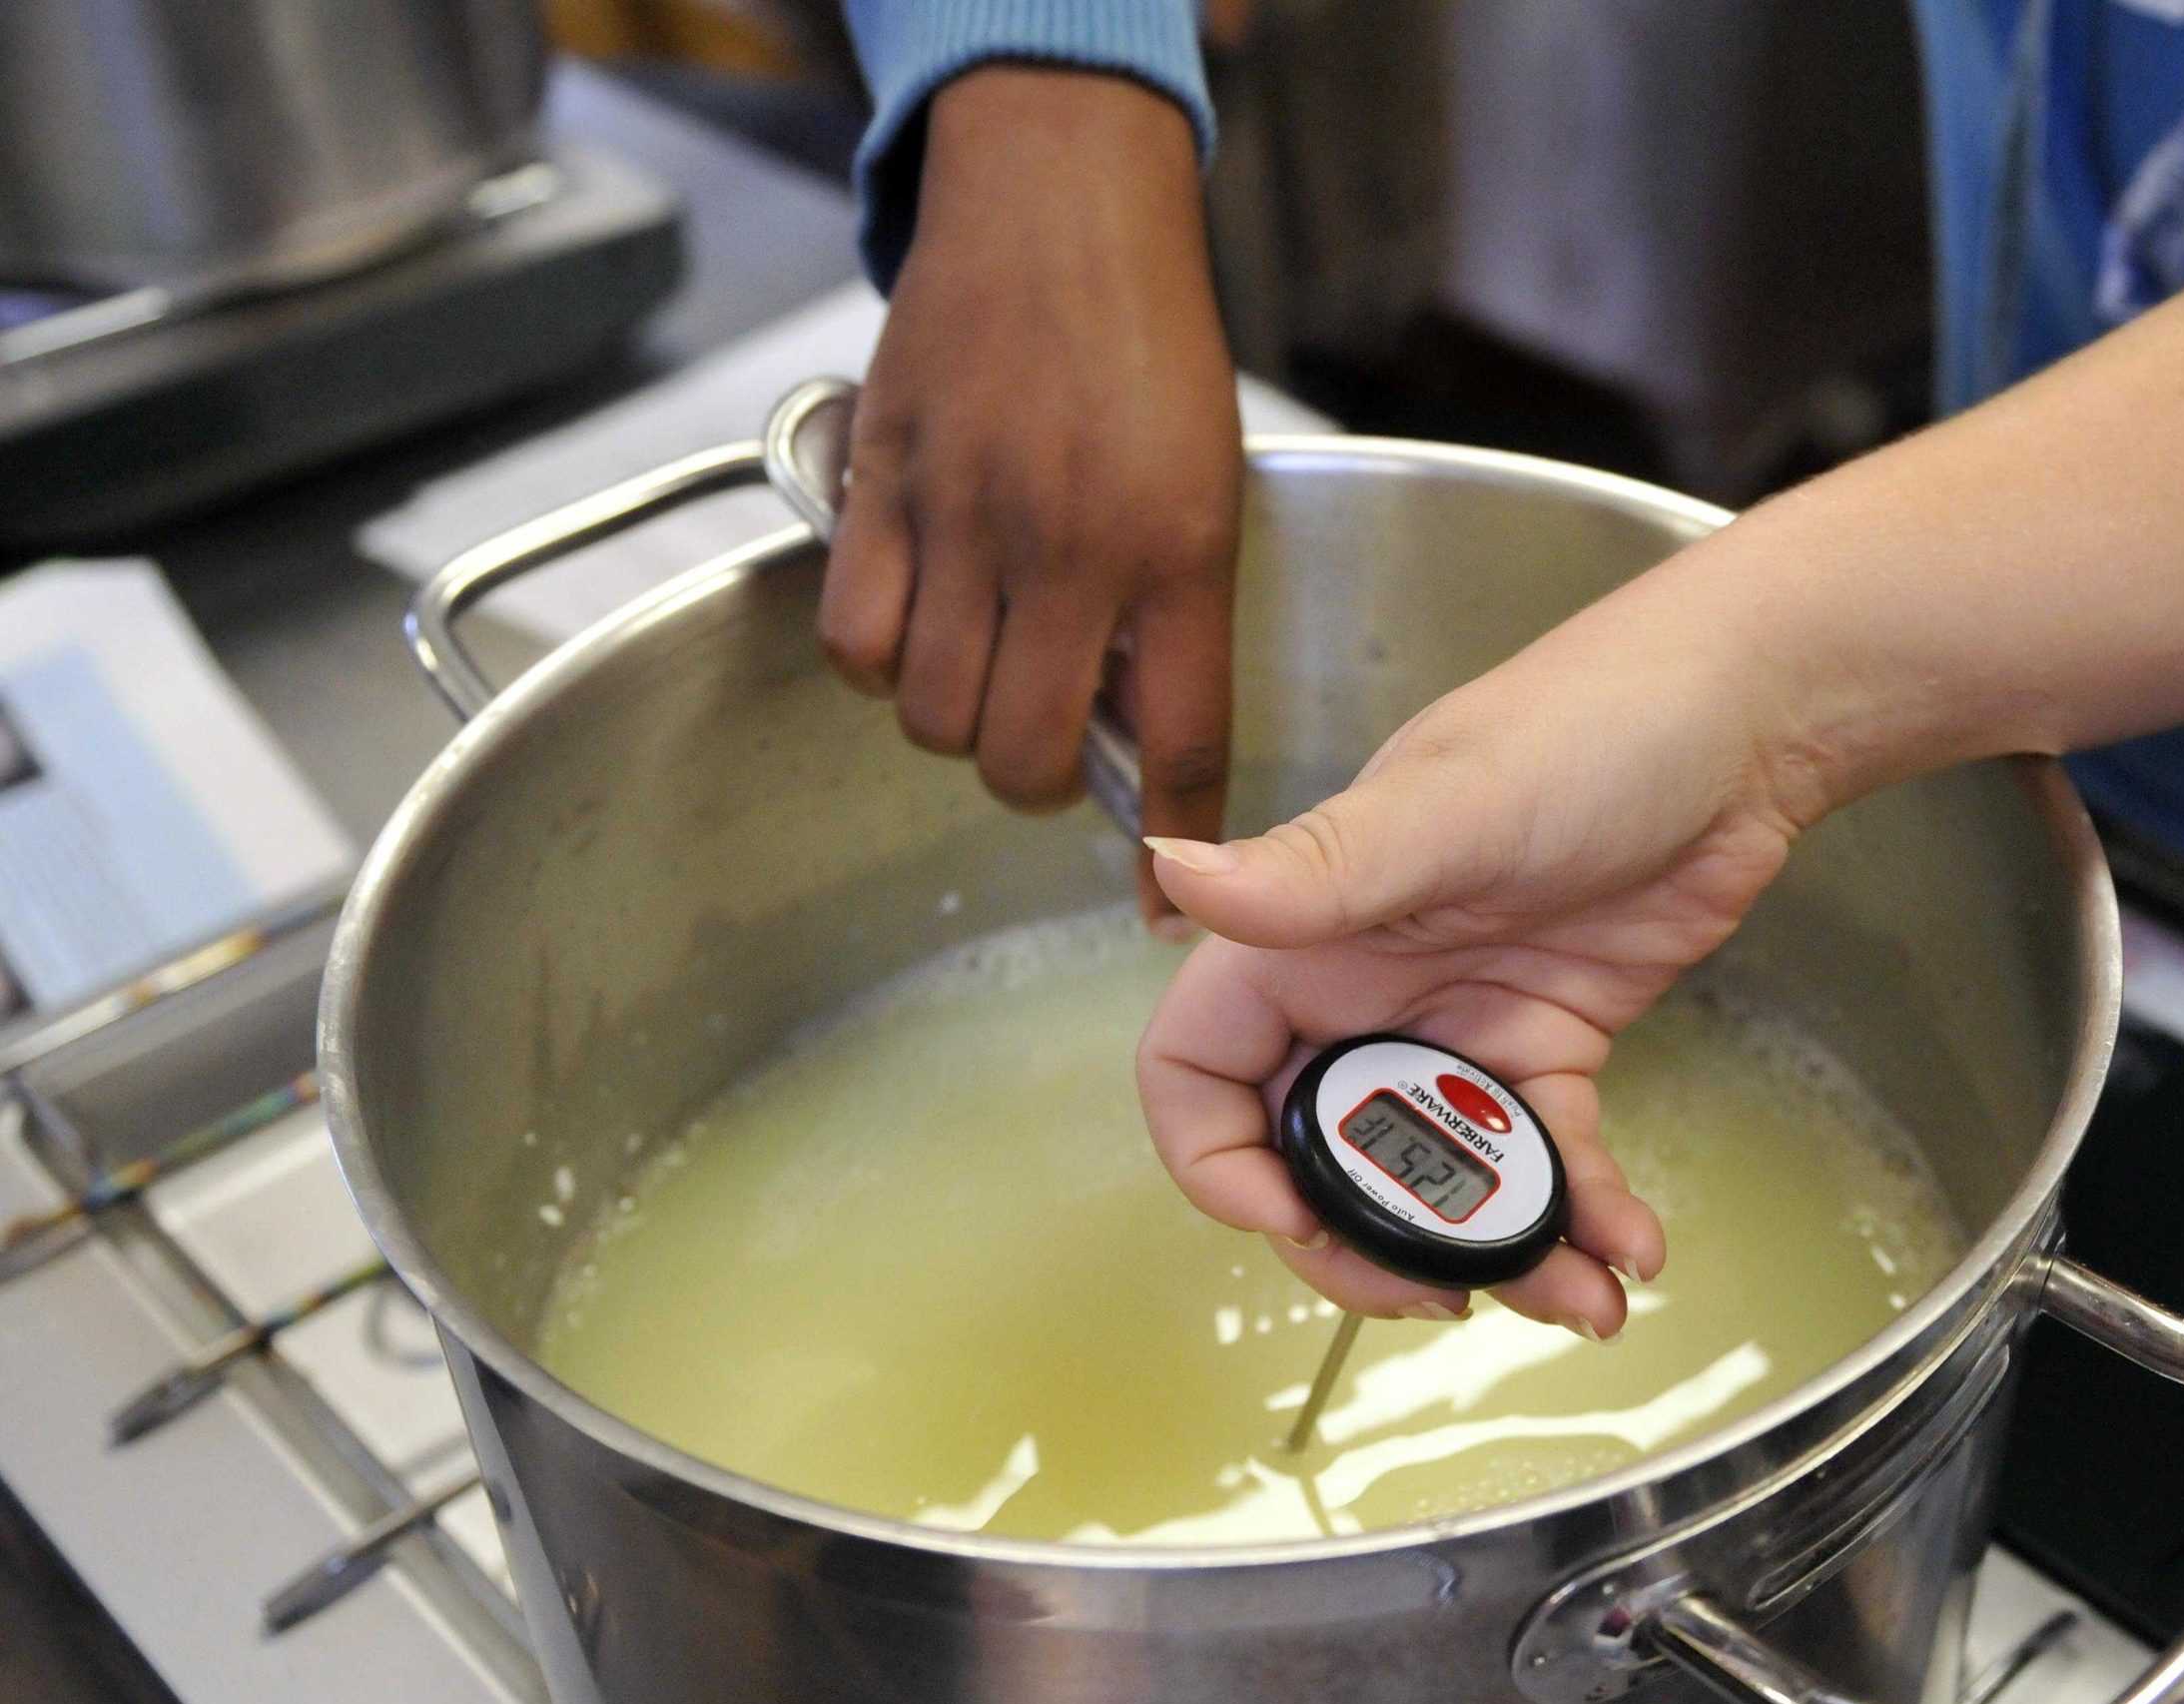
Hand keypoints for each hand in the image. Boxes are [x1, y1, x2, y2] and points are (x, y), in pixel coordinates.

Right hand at [820, 64, 1242, 931]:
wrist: (1060, 203)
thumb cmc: (1147, 341)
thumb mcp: (1206, 483)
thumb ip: (1171, 609)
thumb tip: (1134, 732)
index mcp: (1176, 550)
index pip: (1179, 743)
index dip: (1171, 843)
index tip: (1162, 895)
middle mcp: (1068, 547)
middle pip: (1024, 756)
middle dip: (1035, 780)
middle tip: (1045, 745)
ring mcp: (965, 516)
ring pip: (931, 714)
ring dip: (953, 725)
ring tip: (976, 676)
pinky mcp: (881, 486)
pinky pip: (853, 640)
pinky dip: (875, 663)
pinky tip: (908, 627)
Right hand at [1135, 560, 1842, 1337]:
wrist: (1753, 718)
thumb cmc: (1592, 725)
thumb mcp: (1451, 806)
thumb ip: (1316, 870)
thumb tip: (1168, 871)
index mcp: (1307, 935)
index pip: (1199, 1071)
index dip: (1217, 1163)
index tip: (1293, 1220)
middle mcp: (1365, 991)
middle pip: (1316, 1160)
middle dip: (1369, 1246)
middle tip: (1444, 1297)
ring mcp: (1459, 1024)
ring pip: (1438, 1178)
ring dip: (1496, 1252)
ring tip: (1580, 1297)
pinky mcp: (1550, 1042)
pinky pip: (1546, 1157)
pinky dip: (1583, 1213)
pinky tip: (1633, 1251)